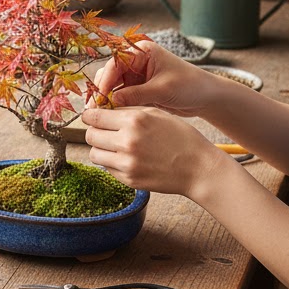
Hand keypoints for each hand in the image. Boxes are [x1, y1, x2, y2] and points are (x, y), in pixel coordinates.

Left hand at [83, 105, 223, 196]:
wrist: (199, 168)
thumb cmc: (180, 137)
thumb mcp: (156, 113)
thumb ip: (128, 110)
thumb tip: (101, 109)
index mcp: (134, 120)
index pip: (93, 116)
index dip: (90, 116)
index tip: (92, 117)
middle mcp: (127, 141)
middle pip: (90, 135)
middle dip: (95, 132)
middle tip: (105, 132)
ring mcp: (127, 163)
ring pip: (94, 154)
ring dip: (101, 149)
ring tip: (115, 146)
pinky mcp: (129, 179)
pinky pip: (107, 168)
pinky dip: (112, 163)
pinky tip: (128, 158)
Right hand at [92, 41, 212, 117]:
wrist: (206, 97)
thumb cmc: (190, 86)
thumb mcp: (162, 89)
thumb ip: (135, 95)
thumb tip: (110, 102)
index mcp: (141, 52)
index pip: (115, 64)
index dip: (105, 81)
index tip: (99, 98)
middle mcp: (135, 61)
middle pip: (109, 74)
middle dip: (102, 91)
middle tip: (95, 110)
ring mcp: (135, 75)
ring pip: (111, 86)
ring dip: (106, 99)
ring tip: (100, 115)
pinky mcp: (137, 89)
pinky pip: (119, 96)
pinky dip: (115, 105)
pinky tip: (111, 116)